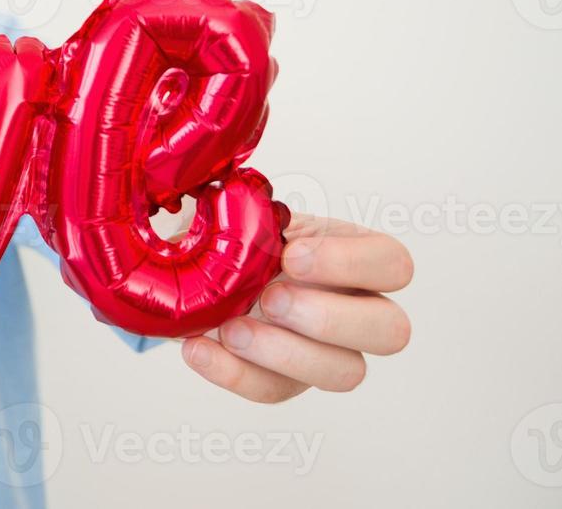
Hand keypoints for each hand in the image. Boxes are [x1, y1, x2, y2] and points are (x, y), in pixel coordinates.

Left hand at [180, 213, 412, 402]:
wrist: (196, 270)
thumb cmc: (237, 236)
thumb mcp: (244, 211)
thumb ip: (247, 205)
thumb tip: (231, 198)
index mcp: (356, 255)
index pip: (393, 263)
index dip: (350, 263)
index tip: (290, 254)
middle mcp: (358, 308)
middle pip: (391, 331)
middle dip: (327, 318)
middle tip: (269, 299)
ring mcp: (329, 351)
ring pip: (346, 372)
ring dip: (285, 353)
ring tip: (231, 328)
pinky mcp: (288, 380)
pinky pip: (275, 390)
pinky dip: (234, 373)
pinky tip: (200, 348)